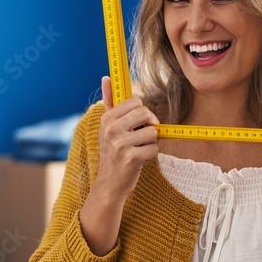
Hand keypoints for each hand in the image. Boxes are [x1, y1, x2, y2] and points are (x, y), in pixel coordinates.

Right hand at [93, 76, 159, 197]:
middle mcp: (110, 130)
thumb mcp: (107, 127)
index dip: (141, 113)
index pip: (136, 101)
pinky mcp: (131, 158)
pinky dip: (151, 155)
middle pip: (146, 113)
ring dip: (150, 143)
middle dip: (149, 126)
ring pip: (153, 132)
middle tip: (139, 138)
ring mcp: (120, 144)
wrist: (109, 183)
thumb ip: (109, 101)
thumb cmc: (113, 152)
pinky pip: (154, 148)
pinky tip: (139, 160)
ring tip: (138, 150)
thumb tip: (106, 77)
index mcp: (106, 119)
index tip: (135, 124)